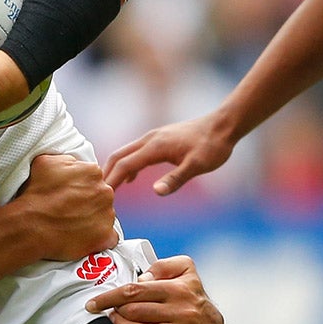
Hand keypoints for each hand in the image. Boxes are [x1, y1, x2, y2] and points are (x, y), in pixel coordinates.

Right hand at [7, 153, 119, 261]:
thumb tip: (74, 165)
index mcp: (93, 172)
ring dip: (93, 220)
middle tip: (70, 210)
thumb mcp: (46, 162)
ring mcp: (107, 215)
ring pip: (105, 216)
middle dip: (89, 202)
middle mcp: (105, 192)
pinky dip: (99, 239)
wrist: (31, 226)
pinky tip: (83, 238)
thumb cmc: (36, 195)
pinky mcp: (105, 237)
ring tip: (72, 225)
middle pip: (101, 196)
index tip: (70, 195)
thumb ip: (68, 160)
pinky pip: (109, 238)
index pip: (93, 177)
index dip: (80, 187)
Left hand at [84, 254, 224, 323]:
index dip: (110, 296)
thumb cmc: (193, 299)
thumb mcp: (187, 272)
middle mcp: (182, 309)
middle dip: (117, 313)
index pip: (136, 290)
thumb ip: (164, 266)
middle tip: (109, 313)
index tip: (93, 303)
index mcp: (177, 289)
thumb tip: (142, 277)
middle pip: (136, 312)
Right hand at [103, 111, 234, 195]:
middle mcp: (150, 139)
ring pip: (125, 153)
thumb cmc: (212, 146)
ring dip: (115, 169)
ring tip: (110, 188)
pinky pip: (136, 152)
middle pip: (118, 156)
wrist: (223, 126)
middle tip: (99, 194)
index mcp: (155, 147)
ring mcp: (154, 137)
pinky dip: (127, 165)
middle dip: (107, 174)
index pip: (124, 165)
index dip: (112, 181)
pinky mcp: (159, 139)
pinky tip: (132, 178)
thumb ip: (176, 179)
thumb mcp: (197, 166)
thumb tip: (156, 192)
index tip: (103, 197)